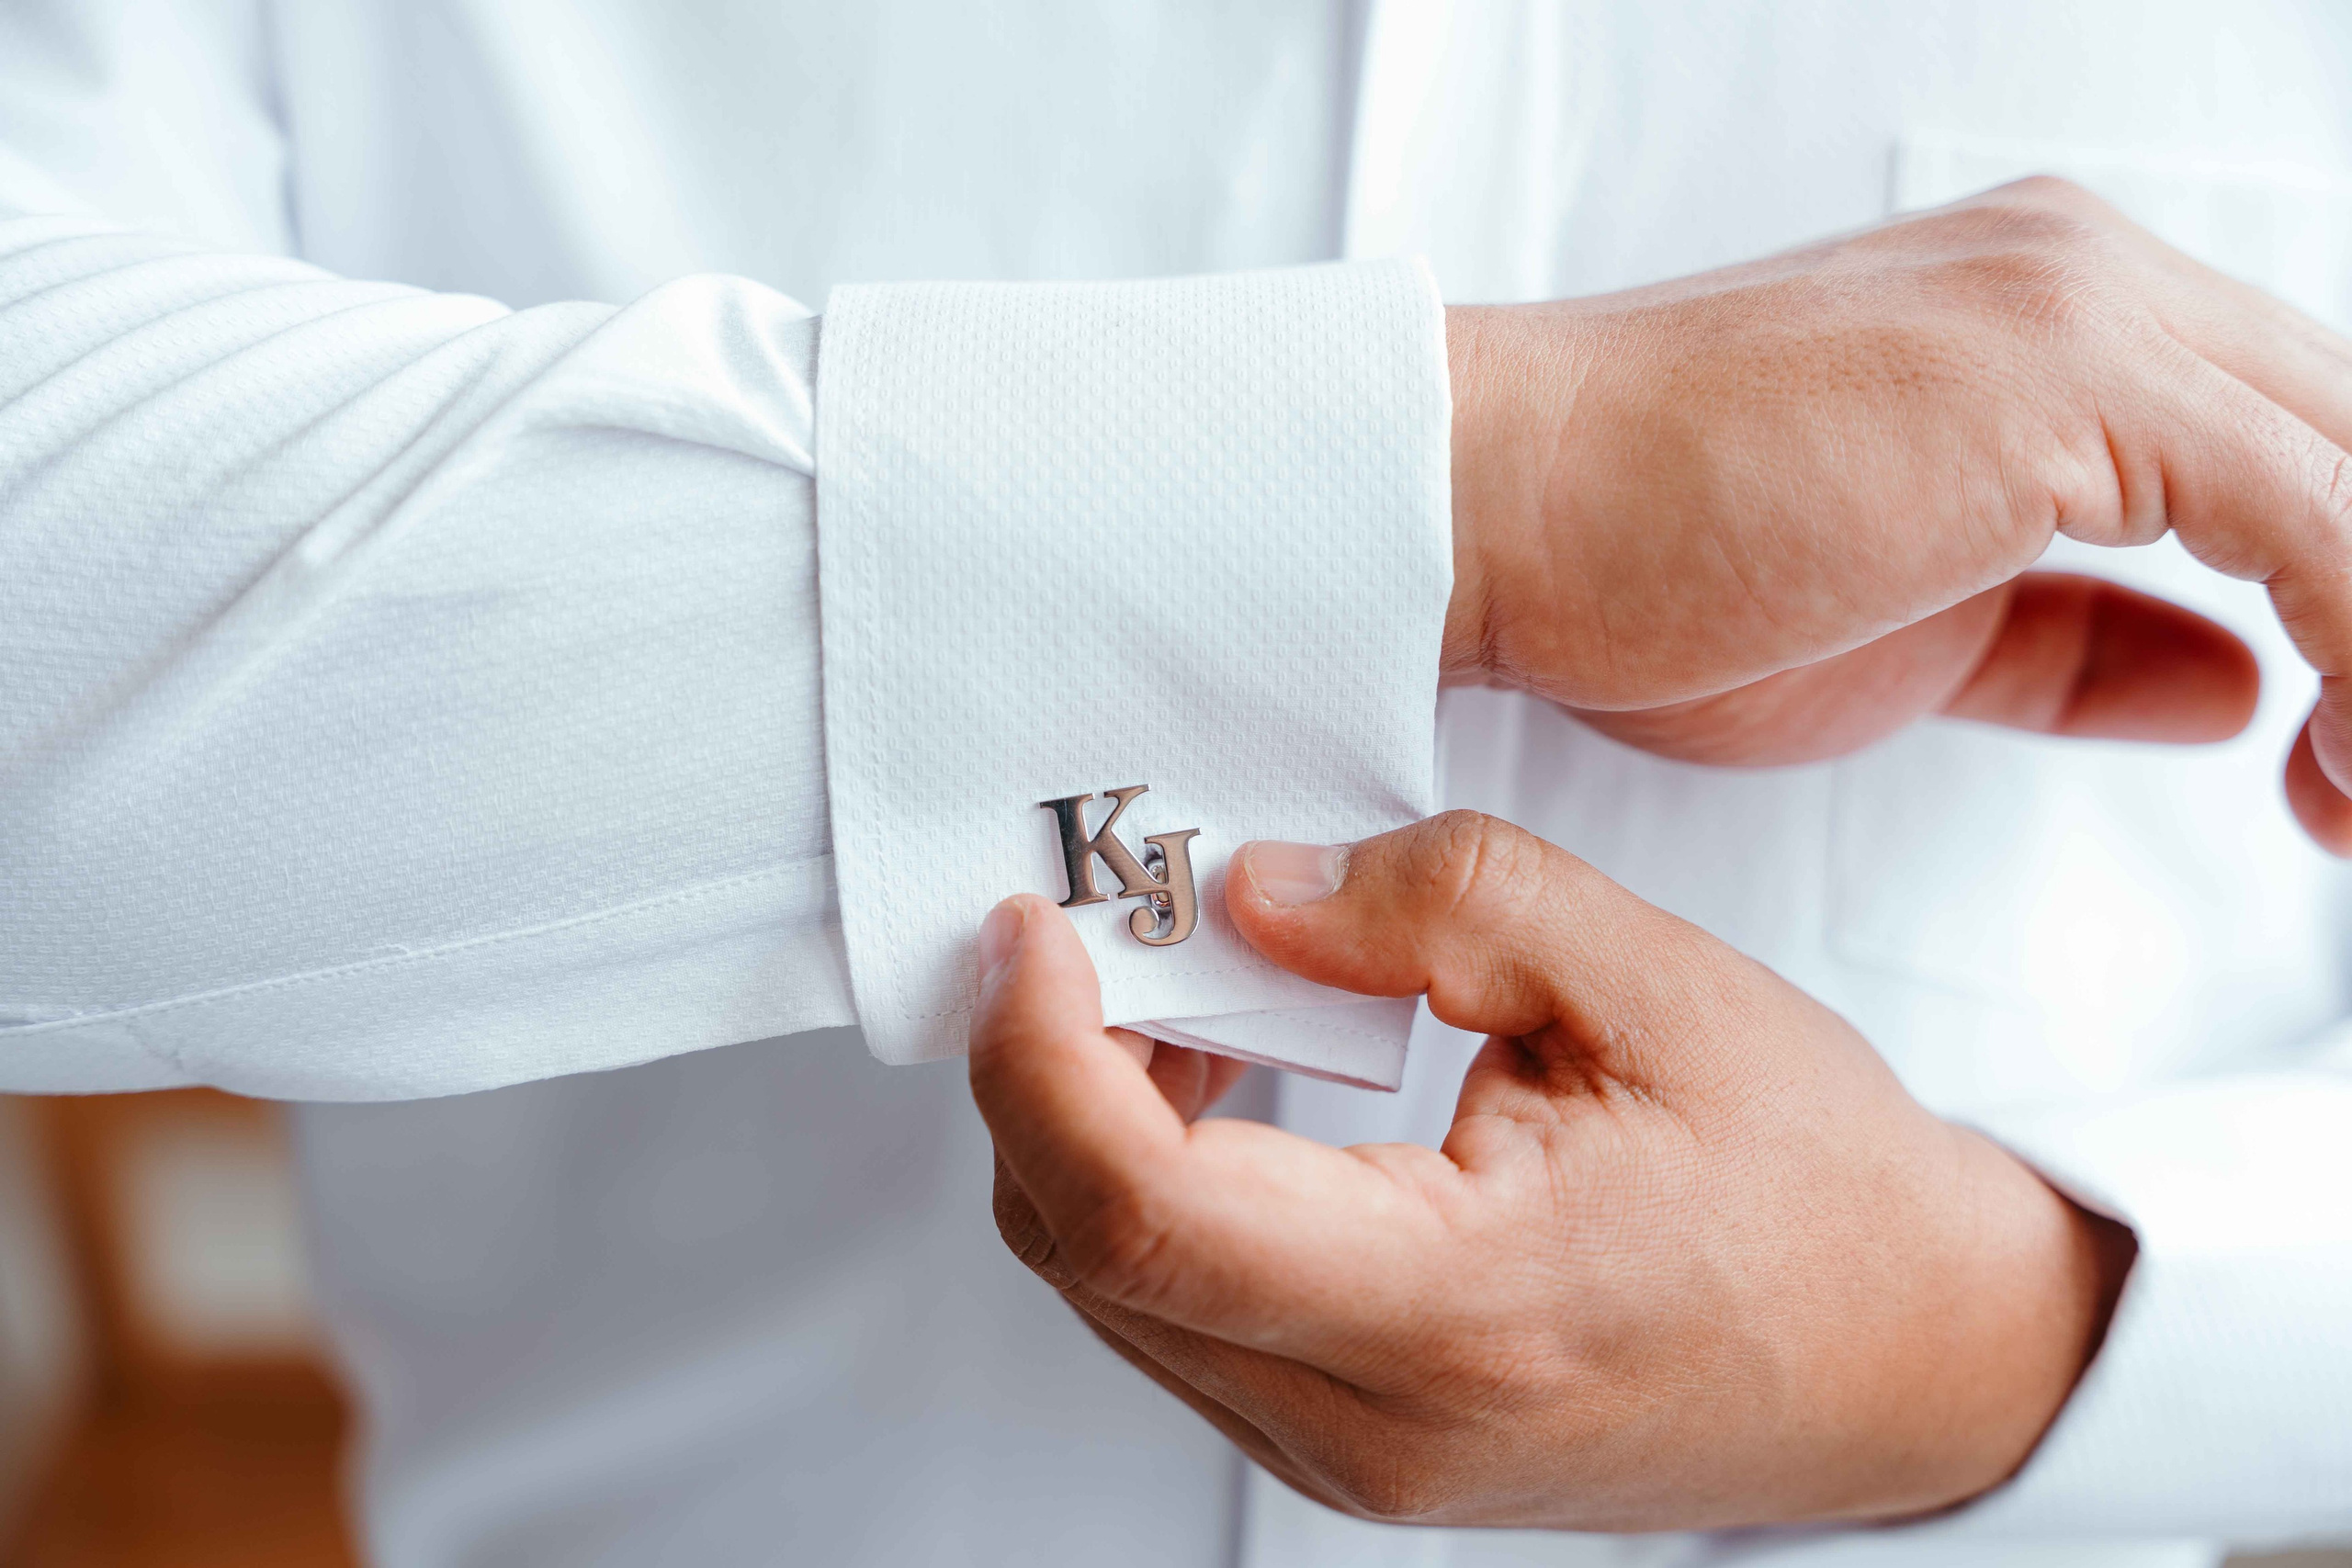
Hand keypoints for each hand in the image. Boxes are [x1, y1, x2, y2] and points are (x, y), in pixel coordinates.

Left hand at [969, 815, 2135, 1529]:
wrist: (1919, 1359)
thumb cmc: (1819, 1185)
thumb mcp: (1662, 988)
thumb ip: (1446, 904)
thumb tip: (1248, 889)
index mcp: (1459, 1312)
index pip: (1142, 1215)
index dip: (1041, 1059)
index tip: (1029, 929)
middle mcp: (1377, 1424)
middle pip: (1086, 1255)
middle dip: (1045, 1075)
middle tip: (1097, 929)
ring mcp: (1357, 1459)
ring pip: (1112, 1293)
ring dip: (1093, 1129)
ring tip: (1176, 993)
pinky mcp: (1356, 1446)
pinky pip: (1180, 1315)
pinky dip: (1153, 1188)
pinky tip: (1224, 1085)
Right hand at [1443, 175, 2351, 842]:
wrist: (1486, 510)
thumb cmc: (1646, 568)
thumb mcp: (1917, 632)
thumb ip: (2090, 638)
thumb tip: (2241, 688)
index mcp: (2056, 309)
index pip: (2301, 442)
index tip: (2345, 760)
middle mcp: (2089, 272)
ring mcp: (2082, 304)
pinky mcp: (2065, 372)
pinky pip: (2322, 519)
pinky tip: (2331, 777)